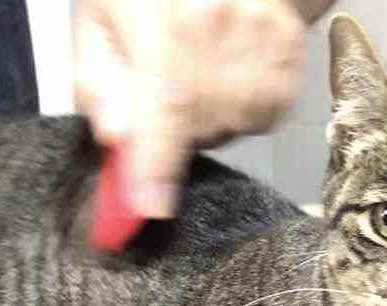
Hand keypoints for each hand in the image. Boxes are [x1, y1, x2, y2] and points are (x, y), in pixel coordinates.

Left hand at [74, 0, 305, 218]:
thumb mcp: (99, 16)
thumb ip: (97, 79)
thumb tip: (118, 136)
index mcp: (164, 21)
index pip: (164, 109)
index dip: (158, 166)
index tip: (152, 207)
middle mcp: (218, 27)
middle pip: (201, 126)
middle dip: (178, 131)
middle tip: (166, 94)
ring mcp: (262, 36)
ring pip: (236, 123)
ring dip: (213, 118)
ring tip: (200, 74)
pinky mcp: (289, 45)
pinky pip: (267, 111)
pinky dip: (244, 106)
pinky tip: (228, 72)